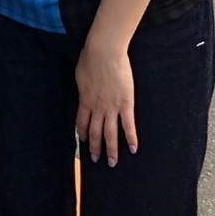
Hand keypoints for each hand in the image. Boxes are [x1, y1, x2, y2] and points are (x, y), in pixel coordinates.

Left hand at [75, 37, 135, 166]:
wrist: (104, 52)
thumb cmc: (90, 58)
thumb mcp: (80, 75)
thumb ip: (83, 87)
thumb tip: (84, 90)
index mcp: (84, 100)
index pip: (81, 122)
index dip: (82, 133)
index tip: (82, 141)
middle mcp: (97, 108)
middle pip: (95, 132)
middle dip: (95, 148)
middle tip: (96, 160)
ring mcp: (111, 107)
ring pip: (110, 134)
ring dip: (111, 149)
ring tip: (112, 163)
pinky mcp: (126, 104)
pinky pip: (128, 125)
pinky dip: (131, 138)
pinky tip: (134, 149)